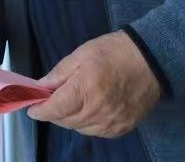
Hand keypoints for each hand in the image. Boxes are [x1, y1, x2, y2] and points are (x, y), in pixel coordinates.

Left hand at [27, 31, 160, 137]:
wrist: (151, 59)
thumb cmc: (114, 52)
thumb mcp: (81, 54)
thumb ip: (59, 73)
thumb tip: (40, 88)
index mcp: (86, 89)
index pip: (55, 109)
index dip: (40, 110)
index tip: (32, 108)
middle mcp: (99, 111)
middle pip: (65, 121)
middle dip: (53, 113)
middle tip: (48, 102)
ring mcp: (112, 122)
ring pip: (80, 128)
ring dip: (69, 119)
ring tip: (67, 104)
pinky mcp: (123, 128)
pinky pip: (96, 132)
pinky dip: (86, 124)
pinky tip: (85, 111)